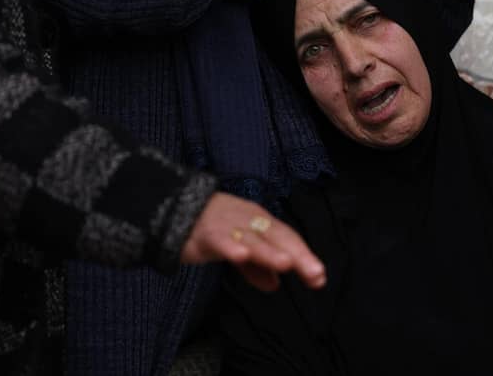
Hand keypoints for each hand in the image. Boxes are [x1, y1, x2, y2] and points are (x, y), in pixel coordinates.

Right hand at [180, 192, 325, 291]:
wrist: (173, 208)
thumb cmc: (212, 228)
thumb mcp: (238, 247)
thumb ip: (256, 267)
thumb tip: (275, 286)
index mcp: (260, 221)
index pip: (287, 238)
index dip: (304, 256)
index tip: (318, 278)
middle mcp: (249, 219)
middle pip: (278, 236)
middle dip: (297, 255)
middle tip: (314, 273)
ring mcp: (228, 224)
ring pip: (253, 238)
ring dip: (269, 251)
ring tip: (286, 263)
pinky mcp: (206, 233)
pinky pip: (221, 239)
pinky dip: (231, 246)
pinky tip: (241, 256)